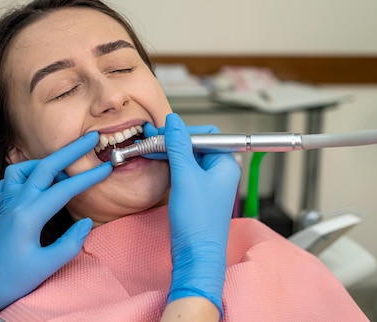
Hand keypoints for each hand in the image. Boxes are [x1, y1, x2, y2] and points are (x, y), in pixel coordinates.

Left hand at [0, 132, 111, 321]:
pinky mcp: (2, 209)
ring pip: (23, 168)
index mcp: (28, 215)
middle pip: (45, 167)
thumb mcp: (46, 266)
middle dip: (70, 151)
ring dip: (44, 161)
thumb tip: (86, 222)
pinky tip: (35, 182)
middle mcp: (16, 203)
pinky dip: (24, 174)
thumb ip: (70, 243)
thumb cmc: (10, 280)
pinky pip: (9, 181)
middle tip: (91, 138)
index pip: (64, 189)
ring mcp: (6, 204)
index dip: (88, 177)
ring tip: (63, 167)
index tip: (107, 168)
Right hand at [162, 114, 240, 314]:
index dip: (184, 131)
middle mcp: (220, 171)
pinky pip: (184, 171)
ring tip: (150, 151)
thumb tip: (174, 120)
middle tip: (151, 141)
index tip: (163, 133)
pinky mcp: (197, 193)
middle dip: (173, 141)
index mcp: (225, 163)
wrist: (195, 255)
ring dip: (170, 153)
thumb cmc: (197, 220)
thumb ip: (178, 145)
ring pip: (188, 157)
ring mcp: (209, 183)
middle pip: (196, 144)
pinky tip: (158, 165)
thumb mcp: (185, 176)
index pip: (207, 134)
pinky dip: (171, 166)